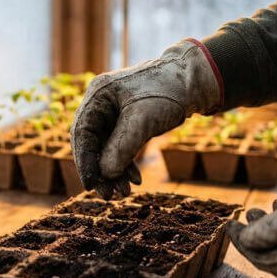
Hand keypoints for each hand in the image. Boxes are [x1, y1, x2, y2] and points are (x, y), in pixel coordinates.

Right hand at [71, 39, 221, 198]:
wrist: (194, 82)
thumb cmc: (169, 92)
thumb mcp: (144, 120)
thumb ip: (122, 146)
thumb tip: (104, 173)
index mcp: (98, 94)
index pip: (82, 132)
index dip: (84, 161)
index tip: (90, 185)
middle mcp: (101, 103)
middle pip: (91, 143)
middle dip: (100, 171)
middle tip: (109, 195)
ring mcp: (113, 112)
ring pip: (105, 148)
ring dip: (113, 171)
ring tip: (124, 192)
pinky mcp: (126, 121)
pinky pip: (119, 147)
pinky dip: (125, 164)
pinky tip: (135, 179)